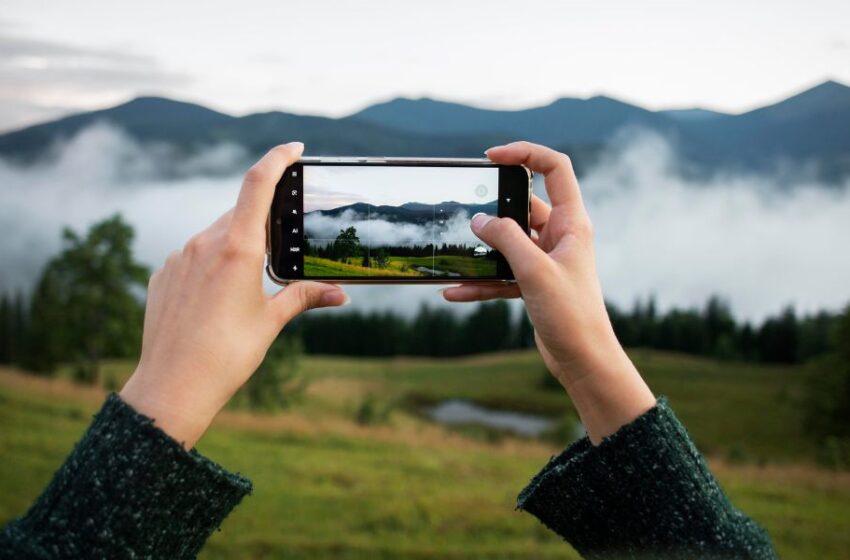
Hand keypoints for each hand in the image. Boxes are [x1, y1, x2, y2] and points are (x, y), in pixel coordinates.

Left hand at [121, 142, 347, 447]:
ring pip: (215, 234)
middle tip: (281, 245)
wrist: (172, 386)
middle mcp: (204, 243)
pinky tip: (217, 300)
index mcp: (237, 248)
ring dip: (236, 245)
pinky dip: (211, 264)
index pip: (258, 184)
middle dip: (262, 221)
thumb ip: (304, 297)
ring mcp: (179, 258)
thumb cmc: (227, 355)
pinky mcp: (163, 274)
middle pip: (240, 213)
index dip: (277, 158)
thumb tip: (340, 294)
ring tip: (247, 286)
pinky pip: (193, 256)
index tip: (294, 148)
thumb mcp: (271, 322)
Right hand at [443, 141, 654, 442]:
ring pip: (508, 242)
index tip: (492, 157)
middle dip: (493, 209)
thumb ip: (506, 240)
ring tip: (455, 254)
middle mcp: (560, 236)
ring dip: (482, 250)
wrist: (584, 361)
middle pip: (523, 205)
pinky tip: (454, 291)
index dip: (526, 153)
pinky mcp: (534, 284)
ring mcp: (546, 260)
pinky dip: (480, 281)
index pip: (554, 169)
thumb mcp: (535, 271)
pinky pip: (501, 274)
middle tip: (465, 210)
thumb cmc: (572, 315)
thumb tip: (478, 220)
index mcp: (572, 223)